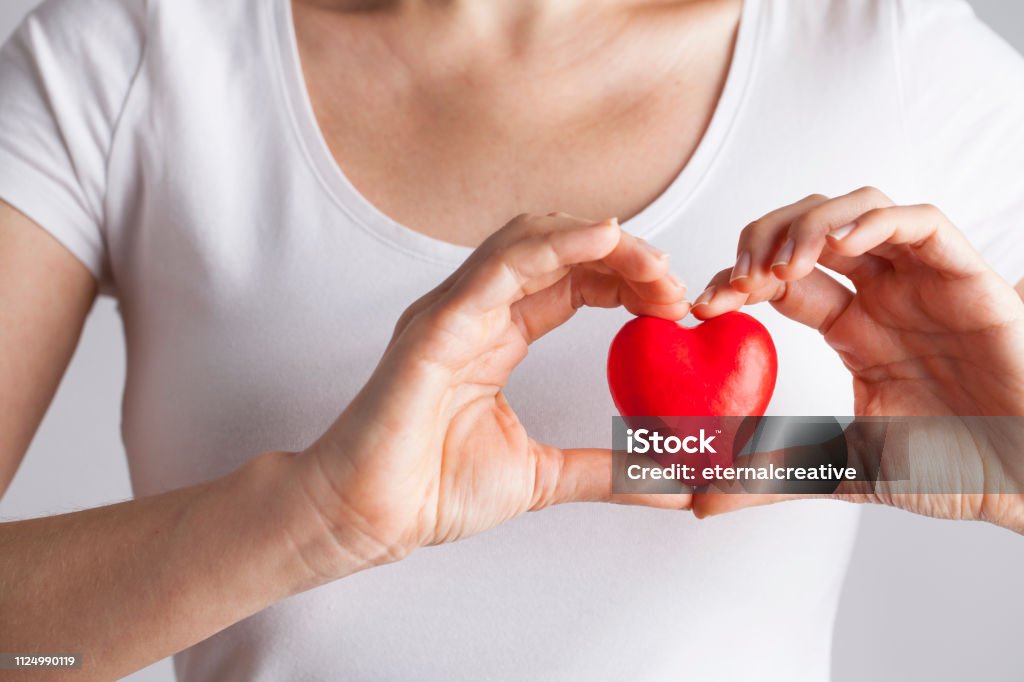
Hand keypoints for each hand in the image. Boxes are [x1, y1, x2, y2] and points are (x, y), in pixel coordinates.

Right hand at [293, 213, 691, 579]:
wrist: (368, 517)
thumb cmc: (434, 490)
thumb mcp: (545, 476)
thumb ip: (609, 472)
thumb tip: (677, 488)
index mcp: (497, 335)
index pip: (572, 280)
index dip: (626, 279)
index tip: (674, 304)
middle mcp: (476, 311)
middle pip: (558, 249)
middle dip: (623, 254)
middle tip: (674, 284)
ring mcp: (453, 311)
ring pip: (529, 240)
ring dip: (599, 241)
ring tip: (652, 263)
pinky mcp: (436, 325)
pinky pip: (499, 266)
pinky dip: (554, 245)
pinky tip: (604, 240)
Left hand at [689, 187, 1023, 528]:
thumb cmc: (954, 468)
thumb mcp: (845, 467)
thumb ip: (775, 475)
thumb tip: (701, 501)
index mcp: (851, 328)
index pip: (778, 280)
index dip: (735, 281)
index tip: (703, 307)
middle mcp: (881, 295)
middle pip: (807, 230)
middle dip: (761, 242)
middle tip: (737, 281)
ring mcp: (921, 282)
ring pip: (857, 210)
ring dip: (809, 226)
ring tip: (781, 266)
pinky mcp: (967, 278)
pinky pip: (923, 223)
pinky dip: (877, 220)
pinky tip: (842, 244)